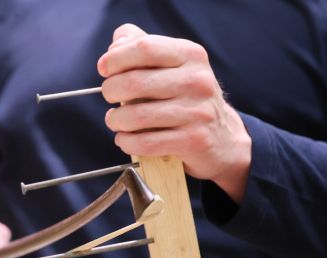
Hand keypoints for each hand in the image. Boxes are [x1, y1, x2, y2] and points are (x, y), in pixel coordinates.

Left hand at [98, 24, 251, 202]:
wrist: (222, 137)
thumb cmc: (187, 97)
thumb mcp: (173, 65)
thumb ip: (143, 47)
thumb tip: (116, 45)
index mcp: (190, 55)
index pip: (144, 48)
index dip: (116, 58)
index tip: (104, 69)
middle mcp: (197, 81)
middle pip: (135, 82)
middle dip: (111, 90)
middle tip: (110, 97)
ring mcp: (198, 112)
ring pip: (137, 116)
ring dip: (116, 120)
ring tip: (115, 120)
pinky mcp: (193, 141)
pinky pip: (147, 142)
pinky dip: (127, 142)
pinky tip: (125, 139)